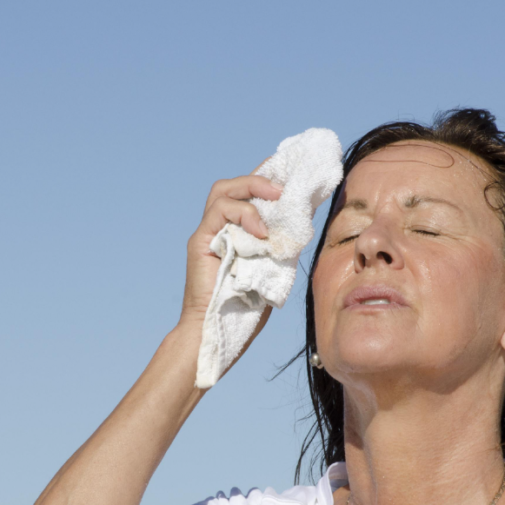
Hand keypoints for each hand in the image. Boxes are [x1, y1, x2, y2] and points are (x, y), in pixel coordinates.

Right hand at [177, 169, 280, 340]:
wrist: (220, 332)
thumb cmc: (246, 309)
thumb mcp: (274, 268)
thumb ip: (281, 244)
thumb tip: (305, 219)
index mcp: (236, 233)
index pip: (248, 195)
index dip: (266, 179)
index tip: (291, 172)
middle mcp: (219, 229)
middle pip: (231, 185)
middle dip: (259, 178)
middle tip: (285, 187)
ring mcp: (208, 234)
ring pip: (222, 191)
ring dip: (251, 188)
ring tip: (276, 198)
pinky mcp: (200, 241)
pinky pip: (219, 212)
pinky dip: (243, 214)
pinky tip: (260, 232)